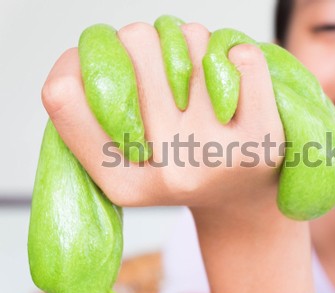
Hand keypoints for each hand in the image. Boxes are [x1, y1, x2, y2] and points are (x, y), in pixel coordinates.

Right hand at [41, 22, 283, 209]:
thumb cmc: (181, 168)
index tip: (103, 62)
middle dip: (145, 40)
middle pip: (136, 42)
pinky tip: (232, 78)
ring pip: (190, 38)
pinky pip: (242, 56)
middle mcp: (168, 170)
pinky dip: (234, 52)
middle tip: (159, 60)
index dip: (76, 60)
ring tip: (197, 74)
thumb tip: (83, 60)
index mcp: (122, 183)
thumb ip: (93, 118)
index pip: (63, 95)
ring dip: (191, 43)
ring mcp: (216, 153)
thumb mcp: (126, 164)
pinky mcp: (260, 138)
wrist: (243, 201)